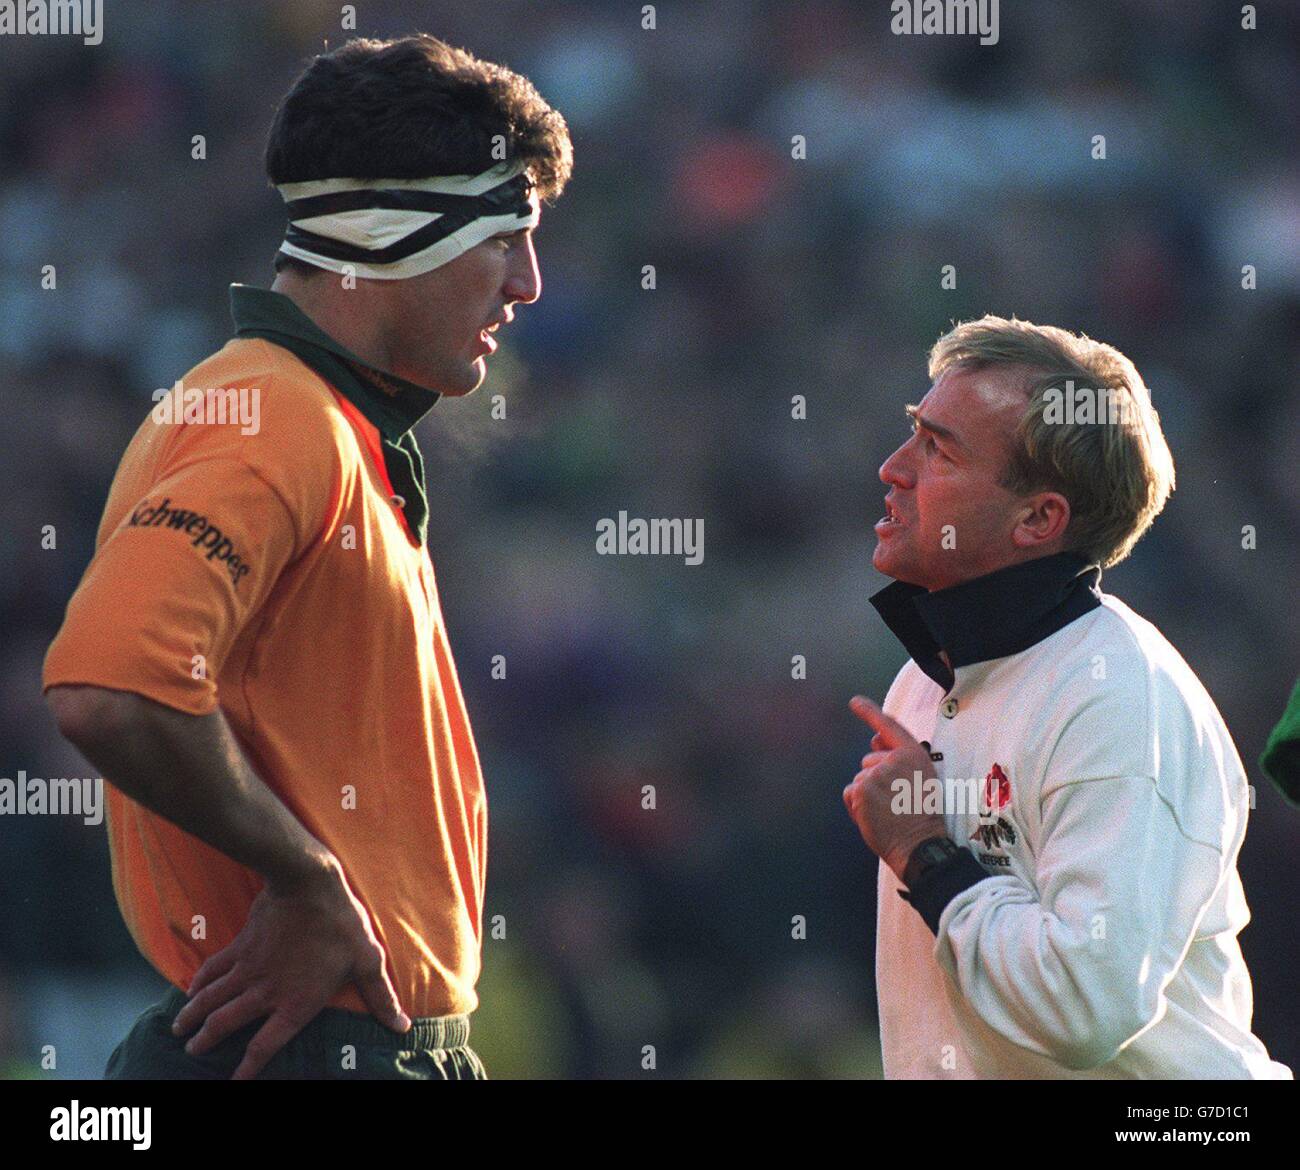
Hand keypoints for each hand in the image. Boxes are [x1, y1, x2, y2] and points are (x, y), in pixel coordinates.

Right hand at [170, 859, 410, 1078]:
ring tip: (179, 1031)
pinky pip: (213, 969)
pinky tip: (190, 990)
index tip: (235, 1081)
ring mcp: (248, 969)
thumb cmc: (342, 924)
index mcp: (296, 1003)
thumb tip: (401, 1025)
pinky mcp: (239, 945)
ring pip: (212, 1000)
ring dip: (193, 1017)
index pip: (267, 1045)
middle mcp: (266, 992)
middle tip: (192, 1051)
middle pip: (226, 1025)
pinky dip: (199, 982)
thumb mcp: (368, 960)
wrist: (308, 884)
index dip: (249, 1068)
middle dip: (207, 1041)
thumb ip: (381, 997)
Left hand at [843, 695, 947, 881]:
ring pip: (859, 779)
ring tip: (888, 811)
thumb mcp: (920, 779)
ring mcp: (875, 774)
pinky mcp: (860, 790)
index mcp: (913, 754)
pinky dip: (856, 807)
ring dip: (867, 795)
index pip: (888, 726)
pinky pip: (850, 793)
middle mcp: (893, 759)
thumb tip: (874, 740)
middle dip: (875, 778)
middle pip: (869, 760)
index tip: (854, 702)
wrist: (920, 844)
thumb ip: (897, 756)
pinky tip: (874, 817)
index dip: (869, 712)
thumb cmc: (922, 816)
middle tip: (896, 801)